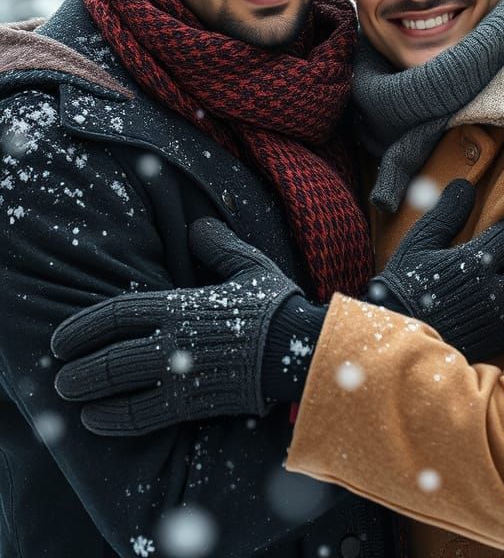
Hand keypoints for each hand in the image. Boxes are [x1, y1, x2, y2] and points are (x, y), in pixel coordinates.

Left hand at [51, 218, 302, 434]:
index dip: (83, 326)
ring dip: (89, 393)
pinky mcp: (194, 403)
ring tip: (71, 396)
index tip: (61, 339)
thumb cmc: (276, 306)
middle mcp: (174, 340)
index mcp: (183, 305)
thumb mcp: (249, 267)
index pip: (118, 314)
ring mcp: (182, 375)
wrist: (301, 350)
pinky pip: (143, 416)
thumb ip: (218, 246)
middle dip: (79, 366)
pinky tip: (97, 421)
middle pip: (111, 354)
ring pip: (120, 387)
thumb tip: (198, 226)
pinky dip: (114, 420)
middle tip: (60, 374)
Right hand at [366, 179, 503, 362]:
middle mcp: (493, 291)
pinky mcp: (498, 338)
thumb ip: (446, 213)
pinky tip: (498, 296)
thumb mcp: (420, 242)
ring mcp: (499, 317)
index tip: (498, 228)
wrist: (398, 333)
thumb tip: (466, 185)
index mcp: (476, 262)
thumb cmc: (406, 282)